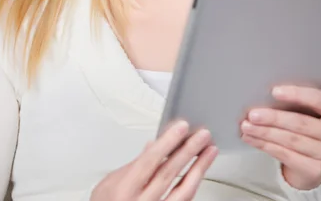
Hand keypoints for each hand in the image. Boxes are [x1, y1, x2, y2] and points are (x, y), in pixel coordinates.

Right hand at [90, 121, 217, 200]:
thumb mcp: (110, 183)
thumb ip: (134, 165)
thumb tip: (154, 145)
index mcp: (124, 190)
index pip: (150, 160)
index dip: (167, 142)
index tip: (182, 127)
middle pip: (169, 173)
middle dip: (188, 151)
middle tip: (202, 135)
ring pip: (183, 191)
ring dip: (198, 168)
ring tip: (209, 151)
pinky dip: (193, 185)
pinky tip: (200, 173)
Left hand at [240, 69, 320, 189]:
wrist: (316, 165)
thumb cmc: (316, 129)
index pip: (320, 100)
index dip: (297, 94)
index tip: (274, 91)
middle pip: (302, 123)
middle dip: (273, 117)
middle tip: (253, 113)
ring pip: (291, 140)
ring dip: (265, 132)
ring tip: (247, 125)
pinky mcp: (316, 172)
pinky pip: (285, 155)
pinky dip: (265, 145)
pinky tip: (252, 138)